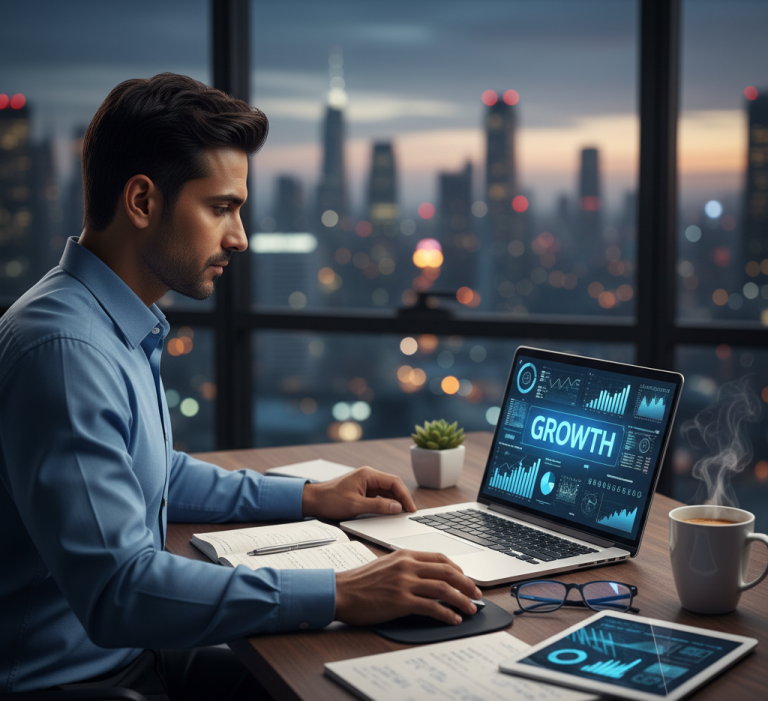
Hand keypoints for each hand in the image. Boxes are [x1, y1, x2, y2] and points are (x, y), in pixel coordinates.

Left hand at [302, 466, 415, 519]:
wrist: (313, 500)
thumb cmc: (331, 500)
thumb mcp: (356, 506)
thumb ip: (378, 506)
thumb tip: (397, 507)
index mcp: (368, 474)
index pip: (394, 482)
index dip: (405, 495)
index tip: (411, 508)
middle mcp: (369, 476)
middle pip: (392, 485)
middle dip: (402, 498)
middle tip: (409, 512)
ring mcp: (366, 483)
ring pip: (387, 490)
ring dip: (394, 501)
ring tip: (401, 514)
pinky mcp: (363, 490)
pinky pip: (379, 495)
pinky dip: (386, 503)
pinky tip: (389, 511)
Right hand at [335, 549, 482, 624]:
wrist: (340, 591)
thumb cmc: (360, 581)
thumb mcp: (386, 565)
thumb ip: (407, 567)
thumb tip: (428, 578)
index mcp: (404, 555)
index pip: (440, 558)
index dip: (458, 569)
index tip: (466, 579)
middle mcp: (407, 566)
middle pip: (447, 572)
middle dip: (466, 584)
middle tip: (477, 594)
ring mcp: (405, 583)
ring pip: (444, 589)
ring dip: (461, 600)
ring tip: (471, 609)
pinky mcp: (401, 601)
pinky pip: (431, 607)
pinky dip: (446, 613)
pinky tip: (453, 618)